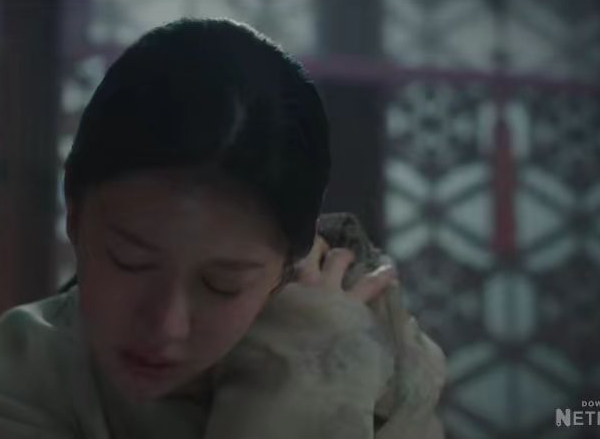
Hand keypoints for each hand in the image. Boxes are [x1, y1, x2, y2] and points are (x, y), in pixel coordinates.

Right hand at [207, 235, 396, 437]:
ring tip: (351, 255)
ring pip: (343, 260)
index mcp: (280, 281)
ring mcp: (334, 291)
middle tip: (317, 246)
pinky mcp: (356, 307)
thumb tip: (208, 317)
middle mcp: (307, 278)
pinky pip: (372, 286)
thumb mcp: (247, 330)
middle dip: (317, 244)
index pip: (284, 250)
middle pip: (315, 248)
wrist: (304, 364)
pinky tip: (391, 272)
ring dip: (346, 256)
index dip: (287, 240)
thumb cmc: (272, 347)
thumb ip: (237, 317)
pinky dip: (382, 277)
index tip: (287, 235)